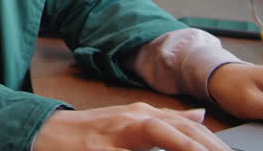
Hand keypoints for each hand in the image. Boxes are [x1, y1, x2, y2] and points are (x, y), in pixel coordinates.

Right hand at [34, 103, 230, 150]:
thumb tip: (201, 116)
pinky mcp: (100, 150)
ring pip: (160, 135)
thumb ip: (167, 119)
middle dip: (208, 146)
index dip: (215, 144)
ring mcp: (116, 136)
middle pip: (180, 130)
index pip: (189, 128)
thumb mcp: (130, 120)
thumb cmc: (91, 130)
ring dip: (185, 145)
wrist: (47, 132)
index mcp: (143, 115)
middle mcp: (133, 120)